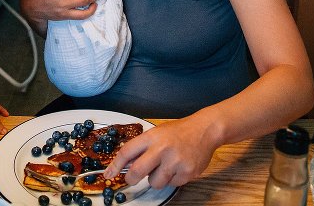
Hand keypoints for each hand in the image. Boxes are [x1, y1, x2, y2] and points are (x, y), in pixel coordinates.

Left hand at [103, 118, 217, 187]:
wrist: (204, 130)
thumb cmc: (178, 132)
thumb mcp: (157, 133)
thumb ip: (142, 148)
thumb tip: (127, 165)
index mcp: (152, 137)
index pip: (127, 152)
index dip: (115, 165)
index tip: (108, 174)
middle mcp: (162, 149)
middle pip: (137, 172)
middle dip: (131, 179)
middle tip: (132, 178)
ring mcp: (175, 162)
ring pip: (154, 183)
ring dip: (156, 179)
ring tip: (164, 167)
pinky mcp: (187, 173)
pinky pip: (171, 184)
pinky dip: (172, 179)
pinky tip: (178, 167)